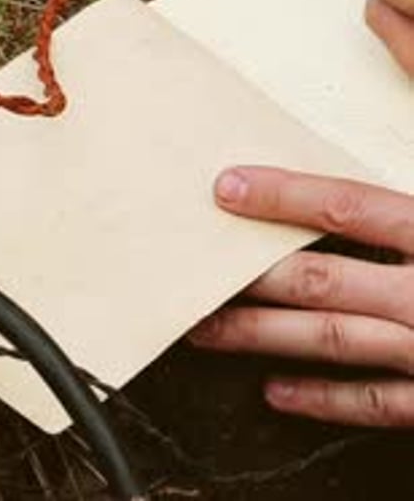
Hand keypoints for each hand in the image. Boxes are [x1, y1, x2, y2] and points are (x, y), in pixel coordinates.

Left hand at [190, 166, 413, 426]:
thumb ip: (403, 215)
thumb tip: (345, 197)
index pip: (348, 206)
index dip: (284, 196)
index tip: (228, 188)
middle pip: (322, 278)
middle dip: (252, 274)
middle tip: (196, 268)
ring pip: (329, 338)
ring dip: (261, 333)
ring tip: (206, 329)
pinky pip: (369, 402)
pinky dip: (319, 398)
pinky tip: (273, 390)